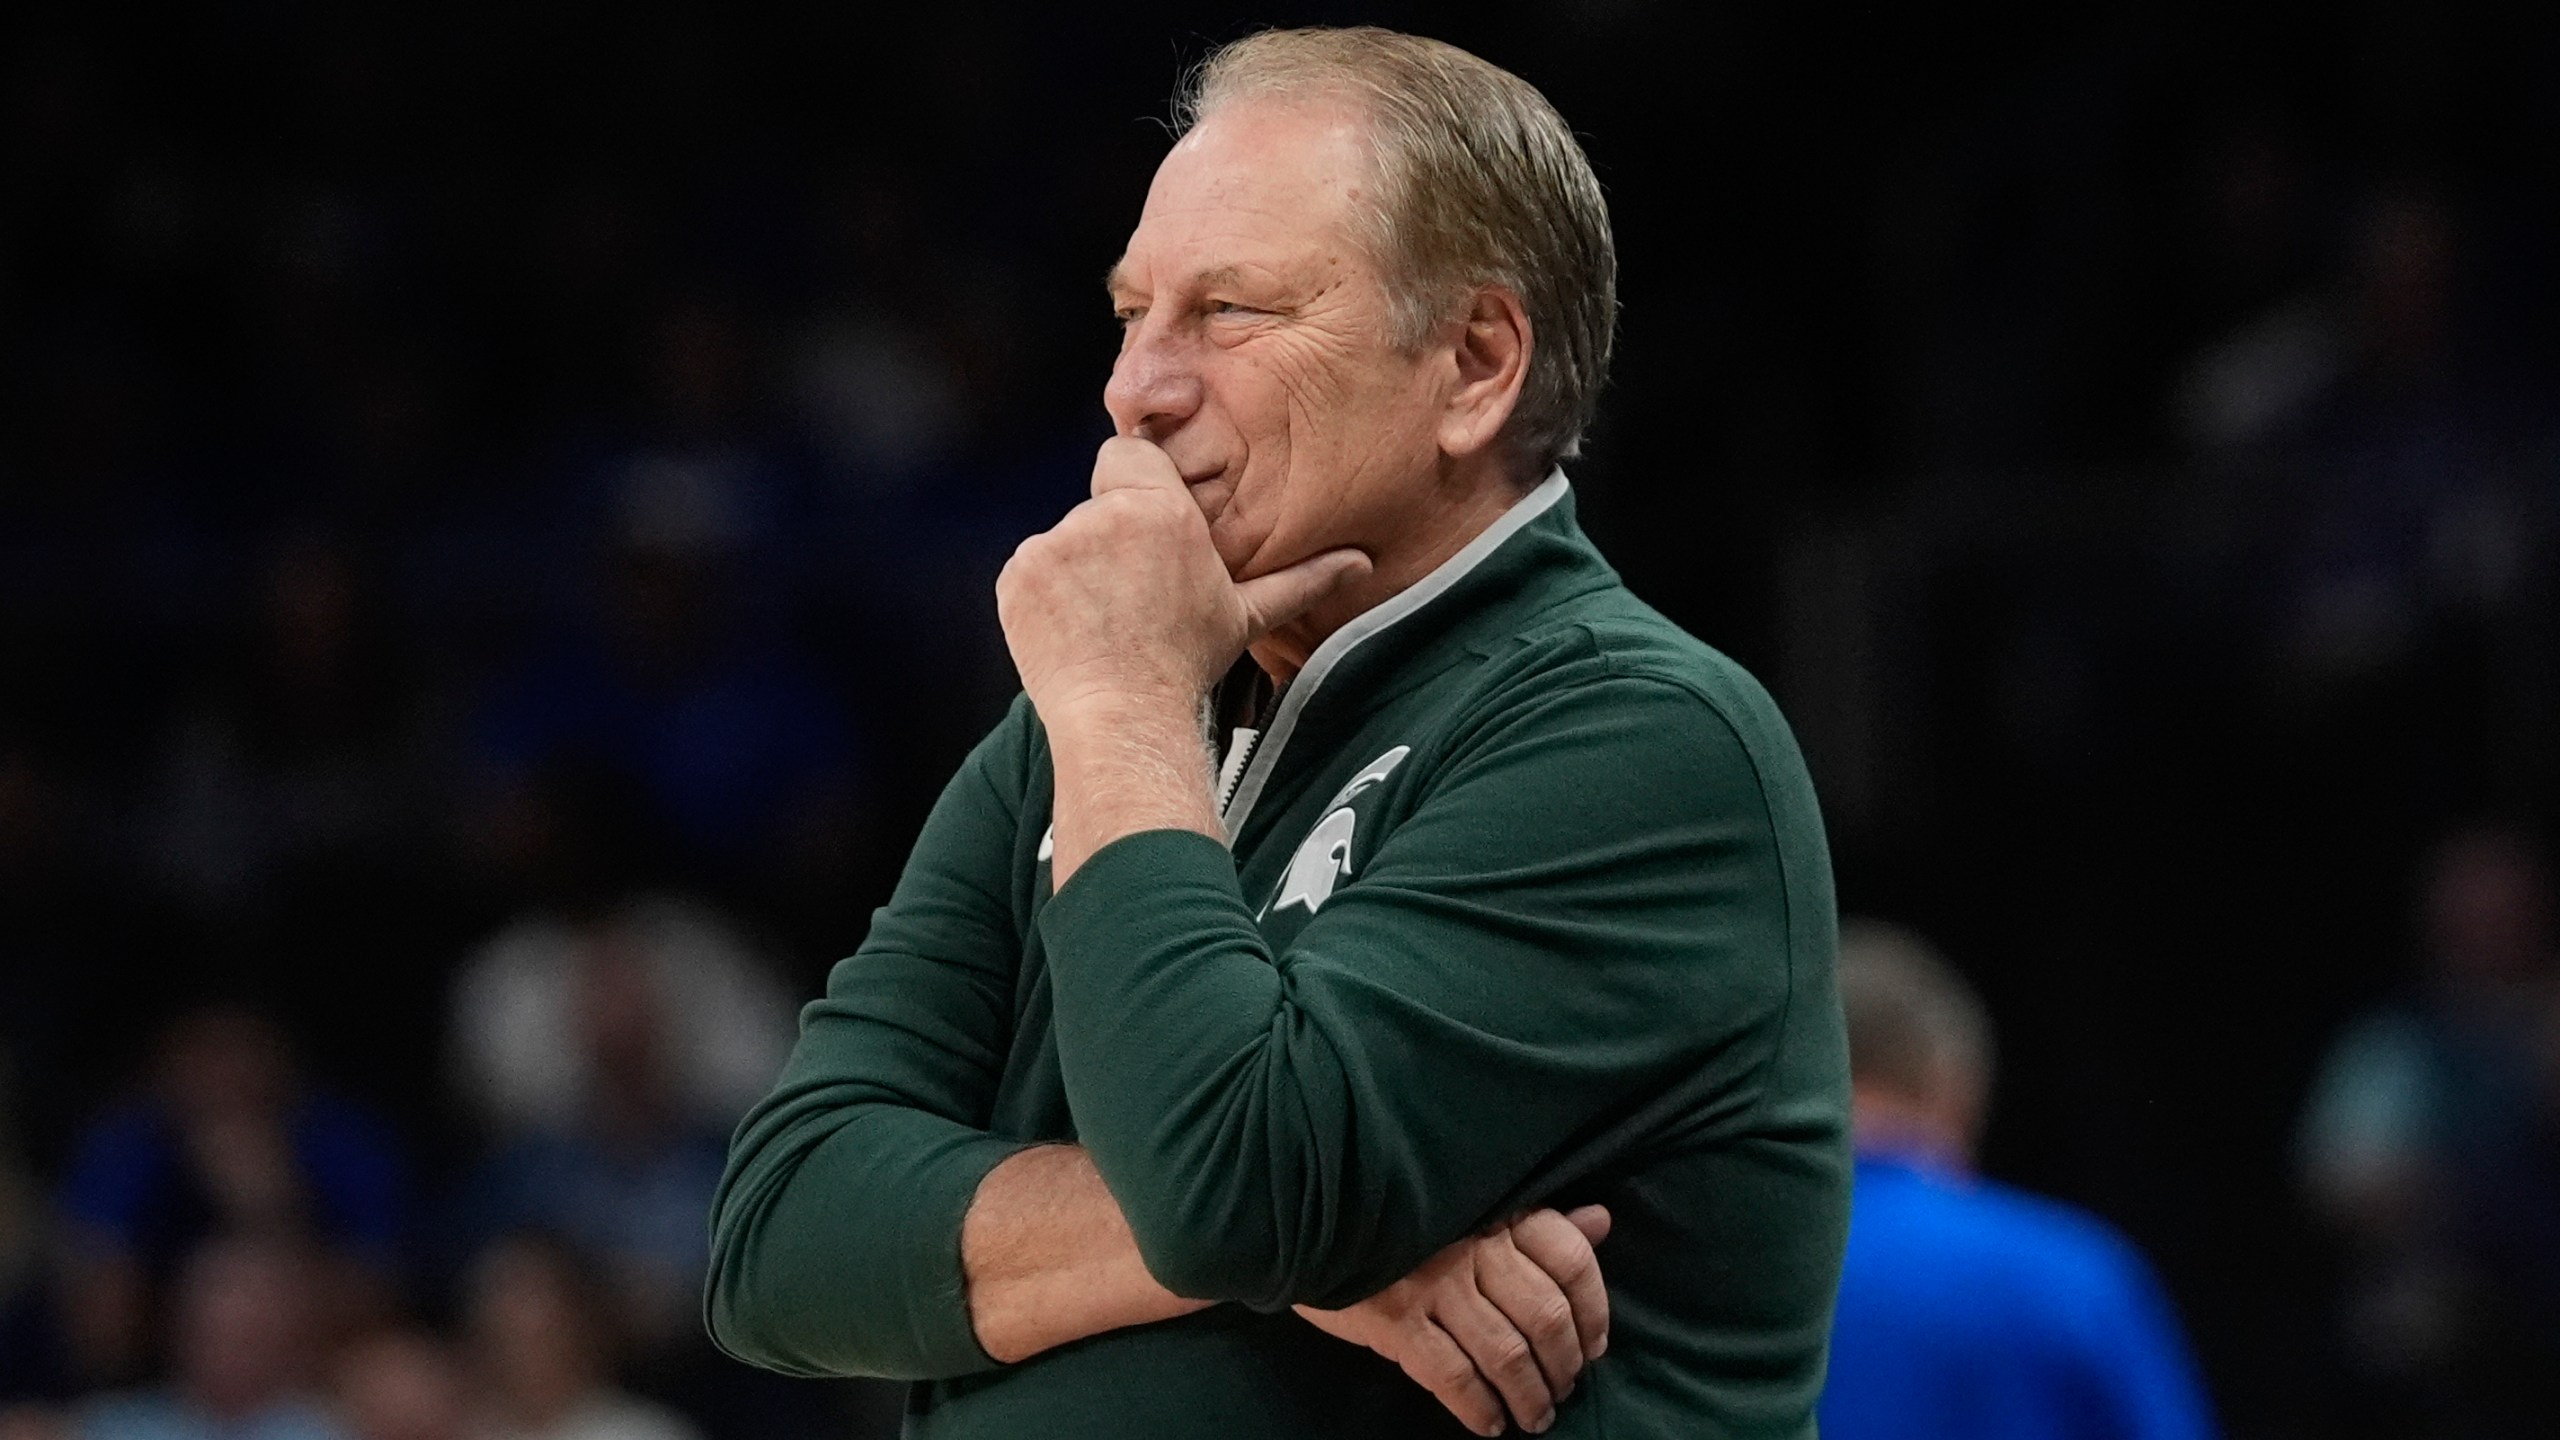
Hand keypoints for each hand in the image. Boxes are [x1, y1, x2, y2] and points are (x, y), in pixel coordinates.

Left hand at [995, 436, 1367, 726]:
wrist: (1123, 719)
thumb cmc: (1188, 665)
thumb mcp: (1247, 615)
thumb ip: (1301, 579)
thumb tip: (1361, 564)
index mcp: (1161, 510)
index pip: (1129, 454)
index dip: (1138, 488)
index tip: (1148, 533)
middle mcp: (1102, 516)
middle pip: (1098, 502)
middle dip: (1111, 537)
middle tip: (1133, 593)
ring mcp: (1052, 545)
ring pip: (1064, 539)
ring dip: (1078, 569)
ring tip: (1105, 621)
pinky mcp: (1017, 577)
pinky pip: (1031, 571)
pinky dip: (1044, 596)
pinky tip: (1074, 631)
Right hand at [1295, 1205, 1610, 1436]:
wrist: (1314, 1222)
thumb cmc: (1407, 1222)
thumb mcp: (1473, 1211)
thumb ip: (1537, 1221)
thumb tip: (1600, 1222)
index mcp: (1499, 1214)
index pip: (1571, 1260)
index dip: (1593, 1311)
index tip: (1594, 1346)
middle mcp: (1473, 1248)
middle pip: (1546, 1316)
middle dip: (1564, 1366)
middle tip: (1562, 1389)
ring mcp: (1434, 1286)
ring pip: (1506, 1354)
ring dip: (1530, 1397)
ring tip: (1535, 1416)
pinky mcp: (1395, 1322)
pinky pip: (1452, 1377)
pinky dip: (1479, 1408)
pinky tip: (1490, 1423)